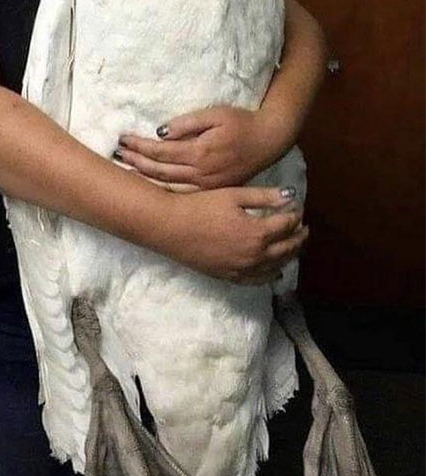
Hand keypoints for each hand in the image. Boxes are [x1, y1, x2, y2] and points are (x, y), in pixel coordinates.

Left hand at [116, 105, 288, 189]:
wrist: (269, 141)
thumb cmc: (241, 122)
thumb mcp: (215, 115)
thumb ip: (187, 123)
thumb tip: (160, 133)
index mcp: (199, 152)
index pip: (160, 151)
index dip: (139, 146)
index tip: (122, 140)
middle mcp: (200, 173)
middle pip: (159, 171)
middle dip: (135, 163)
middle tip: (116, 156)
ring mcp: (206, 186)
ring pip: (167, 186)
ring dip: (144, 179)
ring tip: (124, 172)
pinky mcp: (212, 191)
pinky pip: (181, 194)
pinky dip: (162, 191)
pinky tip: (149, 187)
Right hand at [162, 185, 306, 283]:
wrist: (171, 227)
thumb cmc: (200, 206)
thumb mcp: (233, 195)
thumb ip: (264, 197)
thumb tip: (291, 196)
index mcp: (258, 233)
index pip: (287, 225)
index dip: (295, 215)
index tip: (297, 208)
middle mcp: (255, 256)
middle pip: (287, 249)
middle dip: (299, 237)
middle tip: (303, 228)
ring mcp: (242, 269)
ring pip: (276, 266)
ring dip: (289, 255)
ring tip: (293, 246)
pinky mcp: (229, 276)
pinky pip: (258, 280)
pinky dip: (271, 274)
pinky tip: (274, 270)